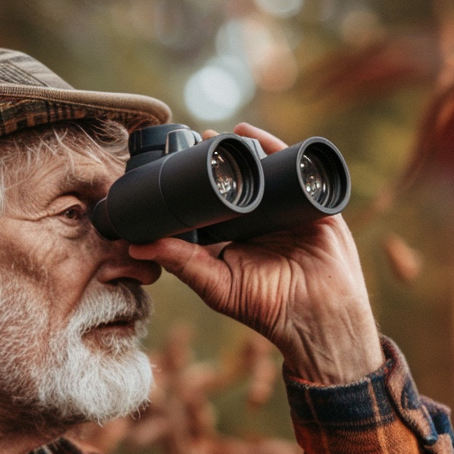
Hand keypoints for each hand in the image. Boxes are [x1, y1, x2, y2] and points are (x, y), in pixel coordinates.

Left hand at [128, 123, 383, 383]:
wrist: (317, 318)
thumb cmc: (268, 308)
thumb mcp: (216, 283)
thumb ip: (180, 263)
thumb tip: (136, 247)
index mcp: (237, 236)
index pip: (213, 202)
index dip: (196, 184)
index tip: (173, 164)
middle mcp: (261, 220)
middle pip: (239, 181)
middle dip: (218, 160)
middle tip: (195, 140)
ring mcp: (287, 210)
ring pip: (264, 171)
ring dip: (244, 151)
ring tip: (220, 135)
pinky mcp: (312, 204)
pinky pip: (294, 169)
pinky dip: (274, 149)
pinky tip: (252, 137)